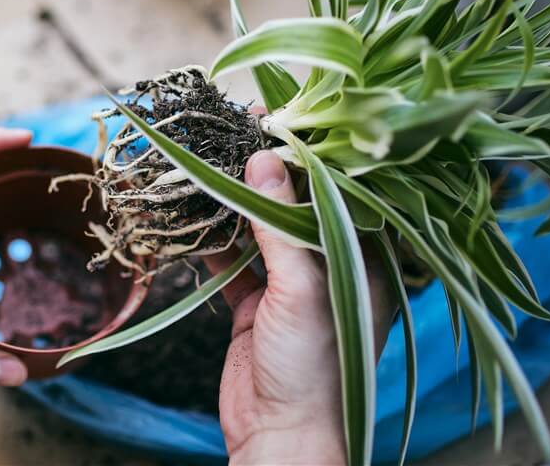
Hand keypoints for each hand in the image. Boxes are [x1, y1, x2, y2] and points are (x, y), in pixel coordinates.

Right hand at [209, 151, 395, 465]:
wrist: (280, 437)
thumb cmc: (313, 367)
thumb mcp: (303, 289)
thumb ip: (282, 225)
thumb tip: (264, 159)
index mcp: (359, 257)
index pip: (335, 188)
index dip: (306, 150)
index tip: (272, 117)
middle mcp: (327, 263)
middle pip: (291, 202)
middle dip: (261, 169)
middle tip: (229, 130)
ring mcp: (288, 282)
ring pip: (257, 227)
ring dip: (230, 199)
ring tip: (203, 159)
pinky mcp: (253, 302)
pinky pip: (231, 258)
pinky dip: (210, 238)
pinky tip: (190, 212)